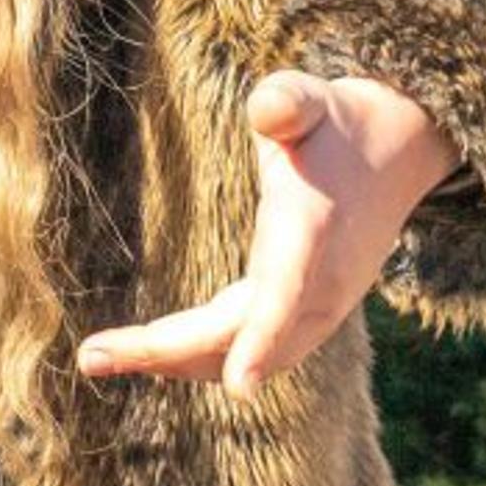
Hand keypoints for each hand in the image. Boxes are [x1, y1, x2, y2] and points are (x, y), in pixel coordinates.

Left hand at [74, 70, 456, 394]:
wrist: (396, 152)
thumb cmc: (337, 124)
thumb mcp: (314, 100)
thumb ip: (290, 102)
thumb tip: (268, 109)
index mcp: (313, 233)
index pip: (288, 295)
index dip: (262, 339)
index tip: (239, 385)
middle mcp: (317, 285)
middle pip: (240, 339)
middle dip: (166, 354)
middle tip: (89, 356)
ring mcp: (312, 307)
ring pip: (238, 354)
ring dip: (169, 362)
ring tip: (97, 356)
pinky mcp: (298, 313)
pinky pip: (243, 346)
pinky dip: (192, 355)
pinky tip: (143, 352)